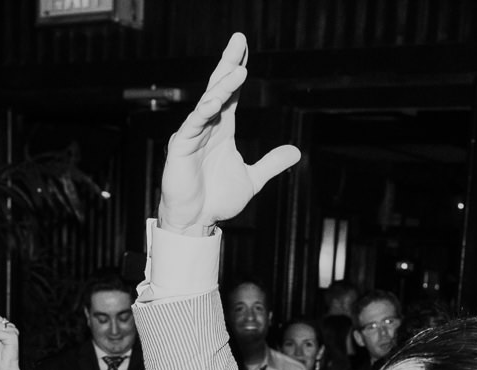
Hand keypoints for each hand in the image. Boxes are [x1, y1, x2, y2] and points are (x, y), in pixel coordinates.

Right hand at [158, 34, 301, 234]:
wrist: (196, 222)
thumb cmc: (216, 200)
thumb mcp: (252, 179)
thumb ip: (271, 163)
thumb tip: (295, 151)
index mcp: (223, 129)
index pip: (231, 93)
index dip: (237, 70)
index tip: (245, 50)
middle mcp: (207, 126)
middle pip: (218, 88)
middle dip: (228, 63)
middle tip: (239, 39)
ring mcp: (192, 135)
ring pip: (207, 103)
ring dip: (223, 86)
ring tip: (239, 69)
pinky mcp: (180, 148)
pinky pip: (192, 125)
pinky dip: (204, 112)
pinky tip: (216, 101)